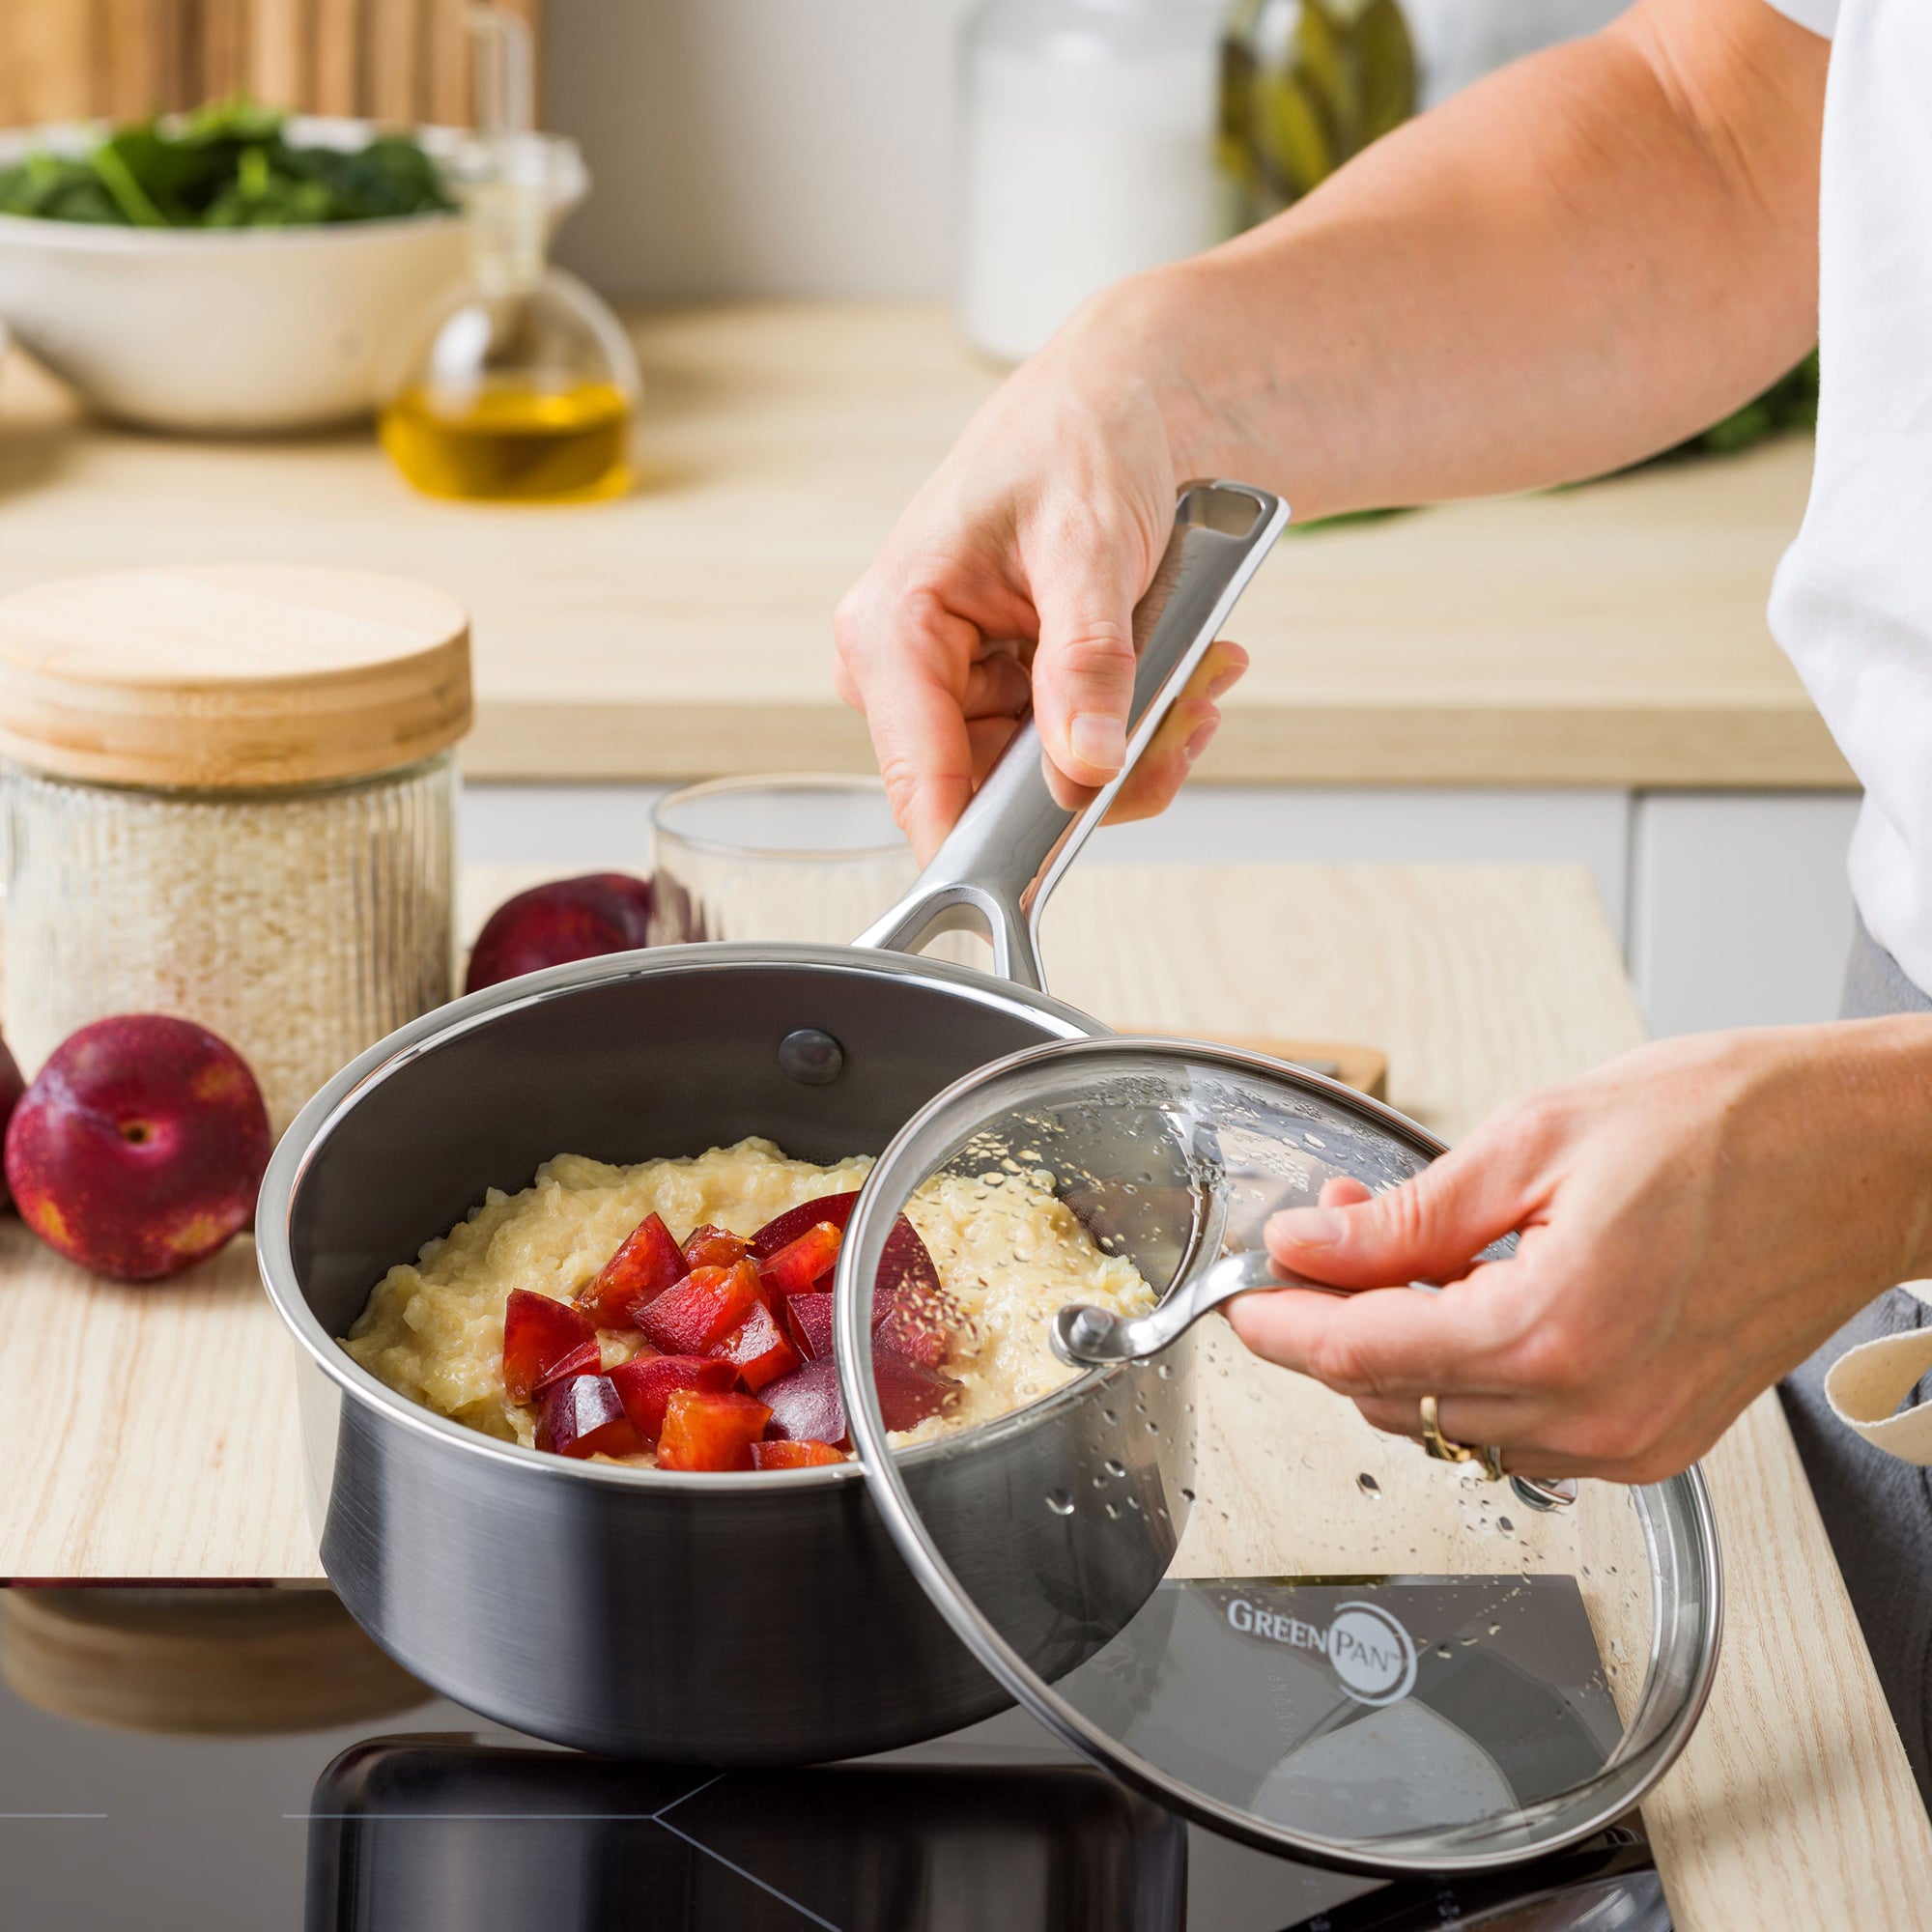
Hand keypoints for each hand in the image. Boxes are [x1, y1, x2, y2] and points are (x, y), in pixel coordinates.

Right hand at [834, 281, 1244, 861]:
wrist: (1116, 403)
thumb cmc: (1077, 438)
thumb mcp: (1088, 545)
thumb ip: (1084, 663)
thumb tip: (1083, 766)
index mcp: (892, 630)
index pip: (919, 784)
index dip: (984, 850)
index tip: (1057, 869)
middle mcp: (909, 671)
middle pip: (997, 795)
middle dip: (1103, 771)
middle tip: (1185, 714)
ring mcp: (959, 688)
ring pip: (1047, 782)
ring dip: (1138, 744)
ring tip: (1198, 672)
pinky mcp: (1005, 695)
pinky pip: (1071, 754)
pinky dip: (1137, 728)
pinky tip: (1184, 675)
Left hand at [1226, 1019, 1931, 1481]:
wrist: (1869, 1151)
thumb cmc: (1737, 1124)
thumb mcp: (1536, 1138)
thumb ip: (1404, 1215)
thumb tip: (1308, 1246)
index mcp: (1554, 1332)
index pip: (1359, 1356)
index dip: (1279, 1324)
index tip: (1239, 1297)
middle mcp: (1594, 1411)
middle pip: (1395, 1398)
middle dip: (1334, 1323)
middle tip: (1315, 1239)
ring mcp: (1630, 1437)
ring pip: (1452, 1420)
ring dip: (1398, 1345)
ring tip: (1388, 1248)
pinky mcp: (1656, 1436)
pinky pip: (1519, 1429)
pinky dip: (1469, 1368)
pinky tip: (1462, 1292)